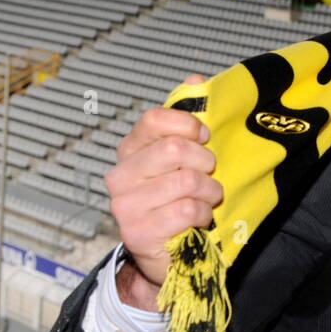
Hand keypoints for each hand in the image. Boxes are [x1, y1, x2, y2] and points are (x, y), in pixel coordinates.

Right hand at [105, 74, 222, 297]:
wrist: (169, 251)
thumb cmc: (178, 197)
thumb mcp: (185, 156)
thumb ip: (188, 118)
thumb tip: (194, 80)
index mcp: (131, 150)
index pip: (153, 119)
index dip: (188, 124)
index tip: (205, 136)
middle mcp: (120, 175)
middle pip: (174, 149)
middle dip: (205, 161)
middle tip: (210, 173)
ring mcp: (125, 205)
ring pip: (185, 181)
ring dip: (209, 191)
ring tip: (207, 198)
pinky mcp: (138, 232)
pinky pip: (185, 210)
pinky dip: (202, 213)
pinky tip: (199, 218)